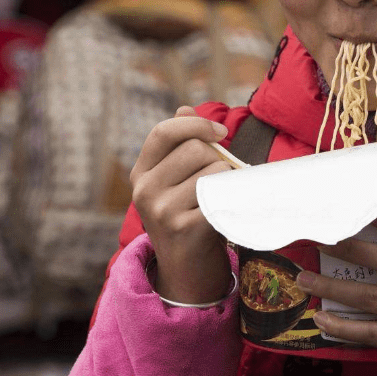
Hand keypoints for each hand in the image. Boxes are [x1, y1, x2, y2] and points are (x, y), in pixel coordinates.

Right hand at [130, 106, 232, 302]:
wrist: (187, 269)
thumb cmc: (189, 215)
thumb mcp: (176, 180)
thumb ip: (181, 144)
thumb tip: (185, 107)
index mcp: (141, 172)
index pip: (165, 131)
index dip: (196, 124)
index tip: (221, 132)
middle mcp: (145, 190)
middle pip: (196, 149)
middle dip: (218, 159)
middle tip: (221, 181)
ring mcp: (161, 210)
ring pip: (212, 169)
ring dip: (227, 180)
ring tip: (220, 199)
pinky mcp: (184, 227)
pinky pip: (221, 194)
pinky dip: (232, 197)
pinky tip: (226, 211)